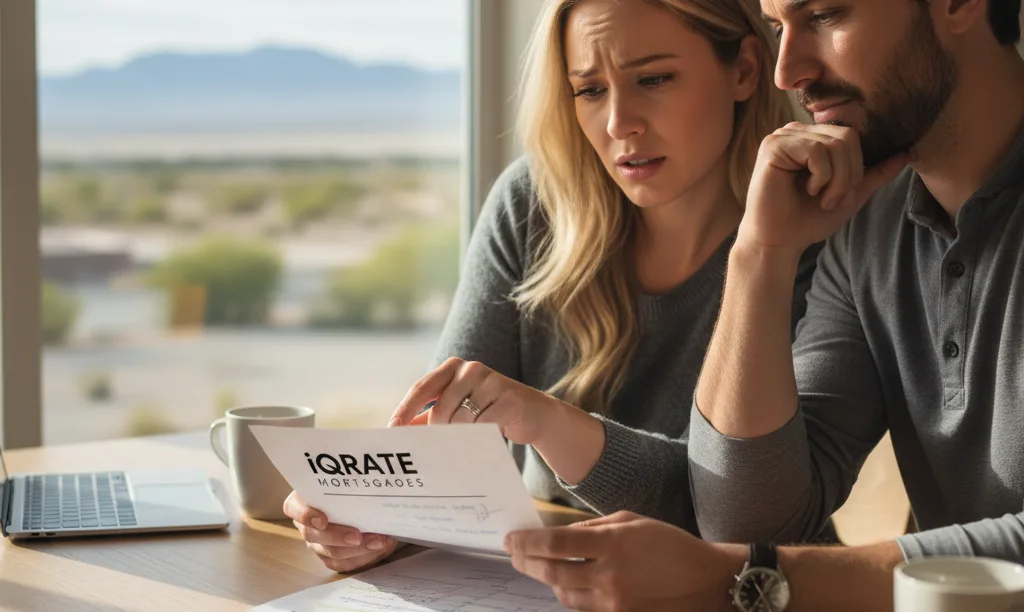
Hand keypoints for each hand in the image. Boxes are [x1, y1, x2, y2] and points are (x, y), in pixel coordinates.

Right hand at [283, 490, 398, 572]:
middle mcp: (306, 525)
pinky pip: (343, 564)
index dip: (305, 515)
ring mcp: (317, 544)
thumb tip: (369, 486)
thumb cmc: (347, 488)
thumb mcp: (344, 482)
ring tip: (379, 542)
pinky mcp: (330, 557)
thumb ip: (348, 483)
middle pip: (314, 536)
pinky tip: (379, 550)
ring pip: (331, 553)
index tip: (323, 520)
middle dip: (339, 537)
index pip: (293, 508)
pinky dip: (363, 558)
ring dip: (358, 550)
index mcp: (302, 502)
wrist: (354, 503)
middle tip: (358, 536)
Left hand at [388, 357, 568, 445]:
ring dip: (459, 436)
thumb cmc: (489, 411)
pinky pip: (483, 424)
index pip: (422, 388)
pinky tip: (482, 441)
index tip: (392, 429)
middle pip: (440, 408)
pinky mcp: (509, 398)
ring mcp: (491, 381)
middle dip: (437, 431)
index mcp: (453, 368)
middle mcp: (470, 369)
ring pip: (460, 418)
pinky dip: (478, 437)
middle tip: (438, 447)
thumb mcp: (458, 408)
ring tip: (466, 443)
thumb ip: (429, 416)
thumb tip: (399, 431)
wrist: (534, 414)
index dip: (405, 409)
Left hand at [504, 511, 744, 611]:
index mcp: (612, 544)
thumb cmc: (670, 543)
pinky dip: (569, 594)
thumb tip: (562, 534)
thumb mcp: (631, 521)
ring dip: (547, 580)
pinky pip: (583, 608)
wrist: (706, 581)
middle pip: (553, 574)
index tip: (510, 539)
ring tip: (537, 566)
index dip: (528, 543)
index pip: (556, 545)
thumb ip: (593, 527)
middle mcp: (609, 576)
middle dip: (527, 563)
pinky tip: (564, 582)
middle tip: (513, 554)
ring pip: (564, 595)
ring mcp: (614, 602)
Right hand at [740, 122, 907, 252]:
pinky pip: (816, 151)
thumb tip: (906, 153)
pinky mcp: (773, 146)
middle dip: (848, 175)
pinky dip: (820, 177)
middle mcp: (796, 132)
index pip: (852, 136)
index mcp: (811, 139)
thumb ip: (874, 174)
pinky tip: (807, 191)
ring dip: (836, 180)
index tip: (840, 196)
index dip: (856, 167)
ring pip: (835, 144)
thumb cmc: (807, 220)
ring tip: (821, 198)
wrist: (779, 242)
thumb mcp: (849, 195)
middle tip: (832, 199)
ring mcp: (783, 137)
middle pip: (847, 137)